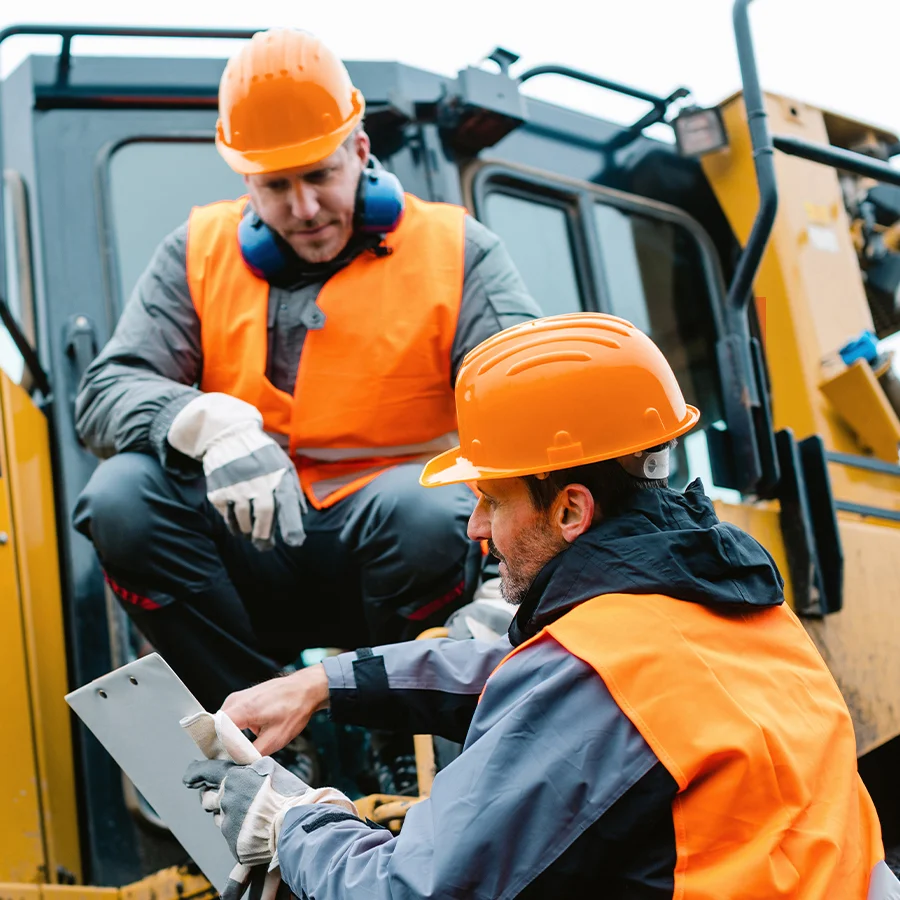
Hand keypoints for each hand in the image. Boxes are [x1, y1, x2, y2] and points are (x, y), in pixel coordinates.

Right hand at [168, 393, 305, 549]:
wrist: (227, 436)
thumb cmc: (261, 454)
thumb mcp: (283, 464)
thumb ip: (292, 489)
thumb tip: (302, 515)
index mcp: (278, 475)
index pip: (287, 503)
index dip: (292, 525)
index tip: (295, 542)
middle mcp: (258, 481)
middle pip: (264, 515)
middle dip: (265, 535)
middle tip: (264, 546)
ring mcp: (237, 486)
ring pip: (244, 520)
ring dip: (248, 531)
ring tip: (250, 534)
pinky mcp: (219, 491)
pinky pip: (227, 516)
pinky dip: (233, 524)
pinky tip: (237, 524)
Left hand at [183, 755, 356, 866]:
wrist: (295, 823)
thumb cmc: (288, 794)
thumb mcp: (269, 770)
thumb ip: (249, 770)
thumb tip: (239, 769)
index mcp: (234, 778)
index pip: (205, 772)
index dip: (195, 774)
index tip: (189, 778)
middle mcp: (226, 799)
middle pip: (208, 799)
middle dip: (214, 798)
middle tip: (231, 799)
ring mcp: (228, 823)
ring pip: (220, 818)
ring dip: (229, 816)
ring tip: (252, 816)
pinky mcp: (233, 844)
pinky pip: (231, 836)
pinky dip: (240, 832)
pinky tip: (256, 830)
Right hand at [222, 665, 329, 755]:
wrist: (307, 688)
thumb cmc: (295, 708)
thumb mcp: (276, 739)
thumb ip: (253, 753)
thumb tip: (238, 763)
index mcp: (242, 709)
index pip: (213, 730)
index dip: (215, 747)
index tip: (222, 760)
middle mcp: (236, 700)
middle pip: (216, 728)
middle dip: (223, 744)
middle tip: (235, 756)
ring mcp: (239, 697)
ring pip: (224, 723)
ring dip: (232, 736)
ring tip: (246, 745)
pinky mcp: (244, 698)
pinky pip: (232, 717)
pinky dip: (238, 728)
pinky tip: (252, 733)